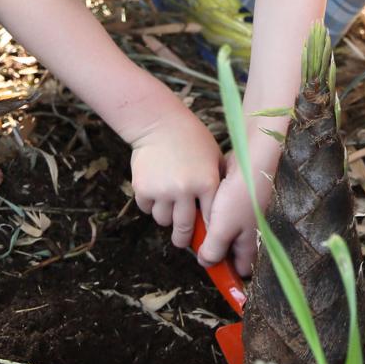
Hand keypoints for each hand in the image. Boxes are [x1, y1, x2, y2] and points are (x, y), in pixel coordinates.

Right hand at [127, 105, 221, 250]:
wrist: (160, 123)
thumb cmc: (193, 139)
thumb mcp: (215, 158)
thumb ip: (218, 184)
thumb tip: (222, 211)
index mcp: (207, 183)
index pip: (210, 220)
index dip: (208, 231)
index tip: (206, 238)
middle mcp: (185, 190)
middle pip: (184, 230)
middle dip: (184, 238)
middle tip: (183, 239)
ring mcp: (162, 190)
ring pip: (163, 220)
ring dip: (166, 216)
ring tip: (169, 203)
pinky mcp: (142, 188)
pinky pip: (147, 208)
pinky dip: (150, 204)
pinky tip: (156, 190)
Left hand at [200, 163, 270, 276]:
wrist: (252, 159)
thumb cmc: (241, 196)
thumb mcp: (223, 229)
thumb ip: (213, 250)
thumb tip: (205, 263)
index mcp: (249, 244)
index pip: (240, 270)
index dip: (225, 273)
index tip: (208, 267)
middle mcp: (248, 232)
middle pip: (228, 250)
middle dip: (212, 246)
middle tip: (197, 239)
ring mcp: (242, 215)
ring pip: (222, 229)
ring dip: (209, 227)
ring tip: (196, 220)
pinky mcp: (236, 198)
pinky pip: (221, 211)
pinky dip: (212, 210)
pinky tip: (202, 204)